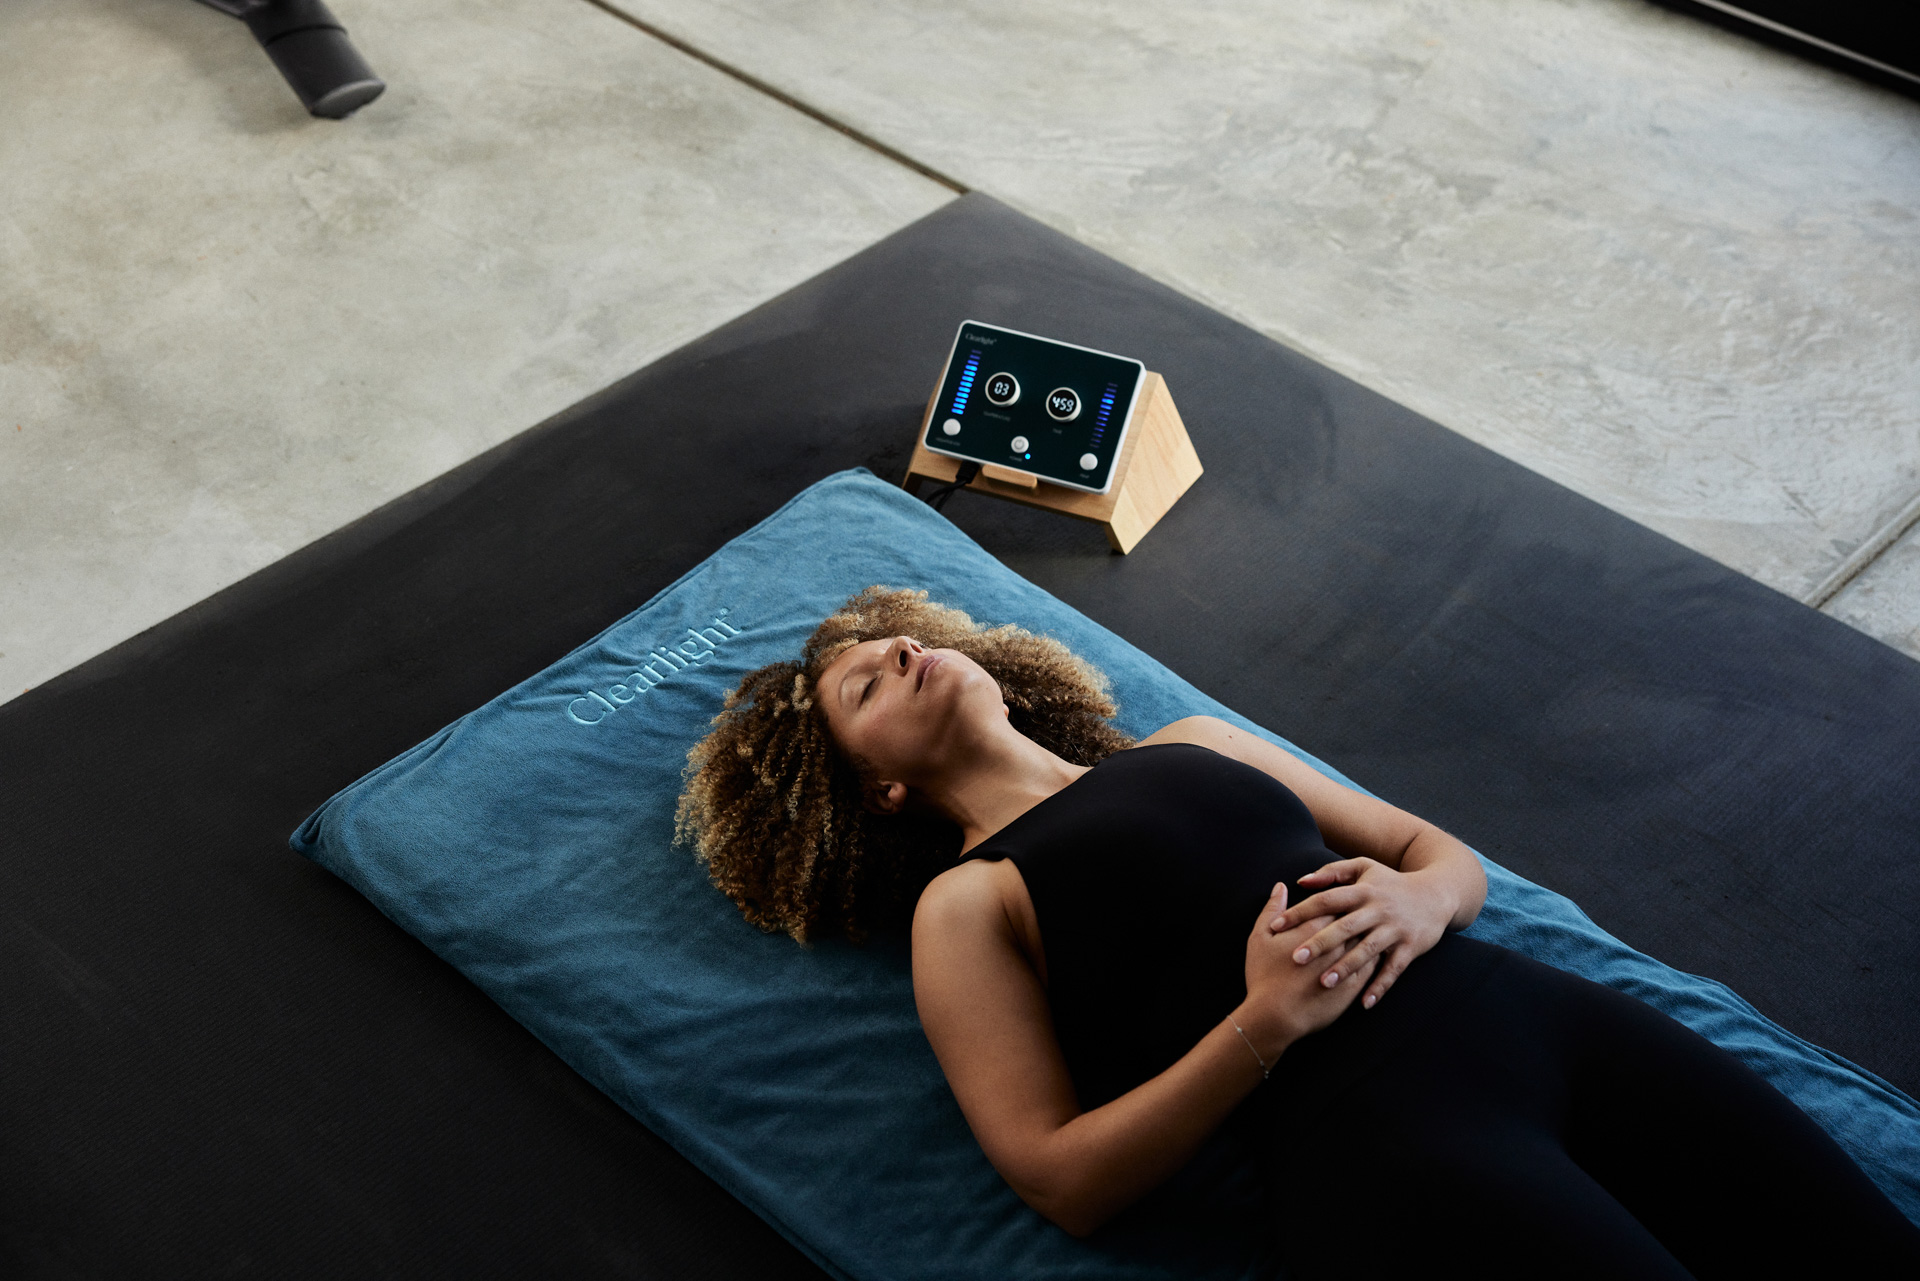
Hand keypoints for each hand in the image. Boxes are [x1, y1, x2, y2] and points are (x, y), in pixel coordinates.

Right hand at [1241, 884, 1379, 1052]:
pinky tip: (1371, 955)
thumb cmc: (1265, 975)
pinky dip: (1372, 957)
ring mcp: (1350, 963)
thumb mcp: (1260, 937)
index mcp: (1315, 924)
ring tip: (1368, 930)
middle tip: (1356, 911)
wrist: (1277, 1016)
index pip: (1334, 901)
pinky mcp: (1356, 985)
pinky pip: (1373, 966)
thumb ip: (1273, 908)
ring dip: (1368, 933)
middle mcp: (1338, 941)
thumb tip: (1281, 887)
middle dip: (1356, 913)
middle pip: (1355, 918)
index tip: (1336, 898)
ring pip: (1368, 940)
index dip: (1336, 898)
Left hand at [1269, 858, 1451, 1009]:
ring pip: (1367, 950)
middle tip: (1294, 959)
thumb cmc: (1390, 882)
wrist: (1437, 894)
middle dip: (1319, 943)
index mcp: (1362, 891)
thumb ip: (1331, 873)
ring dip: (1346, 967)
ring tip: (1324, 983)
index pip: (1326, 900)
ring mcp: (1395, 929)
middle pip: (1344, 926)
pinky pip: (1394, 969)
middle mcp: (1377, 909)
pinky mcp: (1411, 947)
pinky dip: (1380, 986)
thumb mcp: (1364, 869)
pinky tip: (1364, 1003)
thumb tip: (1300, 881)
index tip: (1276, 927)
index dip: (1300, 912)